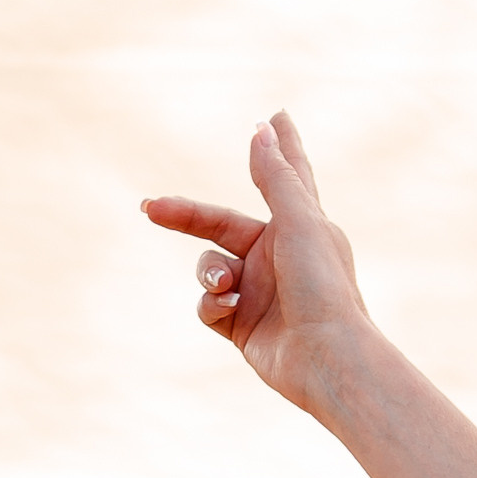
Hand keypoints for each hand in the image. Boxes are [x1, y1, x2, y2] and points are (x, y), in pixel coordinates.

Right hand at [141, 111, 366, 413]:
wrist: (325, 359)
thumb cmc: (322, 286)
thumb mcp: (300, 222)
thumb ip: (277, 176)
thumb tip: (263, 127)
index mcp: (300, 226)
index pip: (284, 176)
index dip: (277, 148)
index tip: (273, 118)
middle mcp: (277, 256)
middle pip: (218, 225)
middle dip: (184, 216)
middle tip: (151, 208)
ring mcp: (259, 292)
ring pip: (209, 267)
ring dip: (209, 272)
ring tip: (225, 285)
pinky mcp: (242, 326)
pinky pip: (208, 306)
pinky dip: (212, 304)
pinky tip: (230, 307)